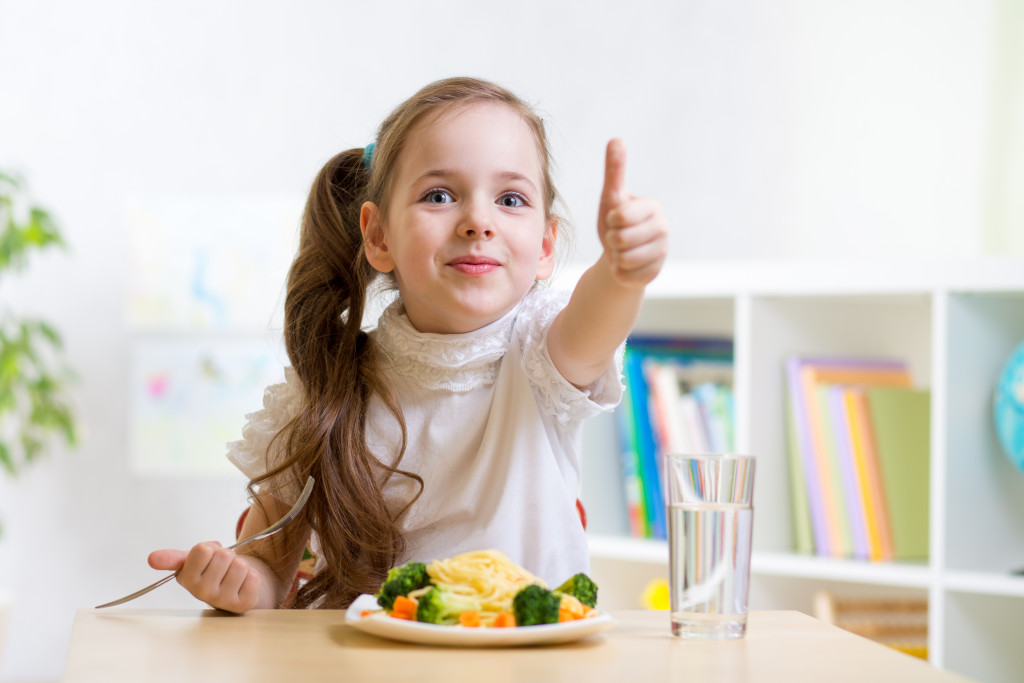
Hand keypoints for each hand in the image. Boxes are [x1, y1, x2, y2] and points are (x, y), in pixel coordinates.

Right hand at [148, 541, 261, 613]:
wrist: (236, 588)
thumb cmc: (214, 572)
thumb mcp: (193, 562)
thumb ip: (174, 558)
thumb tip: (152, 558)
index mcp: (188, 580)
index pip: (203, 549)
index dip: (210, 549)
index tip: (209, 558)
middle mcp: (202, 593)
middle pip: (224, 555)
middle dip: (227, 556)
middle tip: (224, 567)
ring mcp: (223, 601)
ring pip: (240, 565)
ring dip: (241, 565)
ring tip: (233, 575)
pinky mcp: (243, 604)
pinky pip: (253, 577)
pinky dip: (252, 576)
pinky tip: (244, 584)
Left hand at [597, 139, 667, 286]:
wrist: (619, 255)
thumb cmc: (615, 222)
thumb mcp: (611, 197)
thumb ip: (615, 170)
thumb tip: (616, 139)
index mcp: (652, 207)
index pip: (621, 216)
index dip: (611, 220)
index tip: (616, 219)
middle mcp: (662, 229)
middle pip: (621, 239)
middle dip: (612, 240)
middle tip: (617, 237)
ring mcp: (661, 252)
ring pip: (624, 259)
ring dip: (615, 256)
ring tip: (622, 250)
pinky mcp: (655, 273)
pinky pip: (626, 275)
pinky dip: (619, 272)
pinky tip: (627, 265)